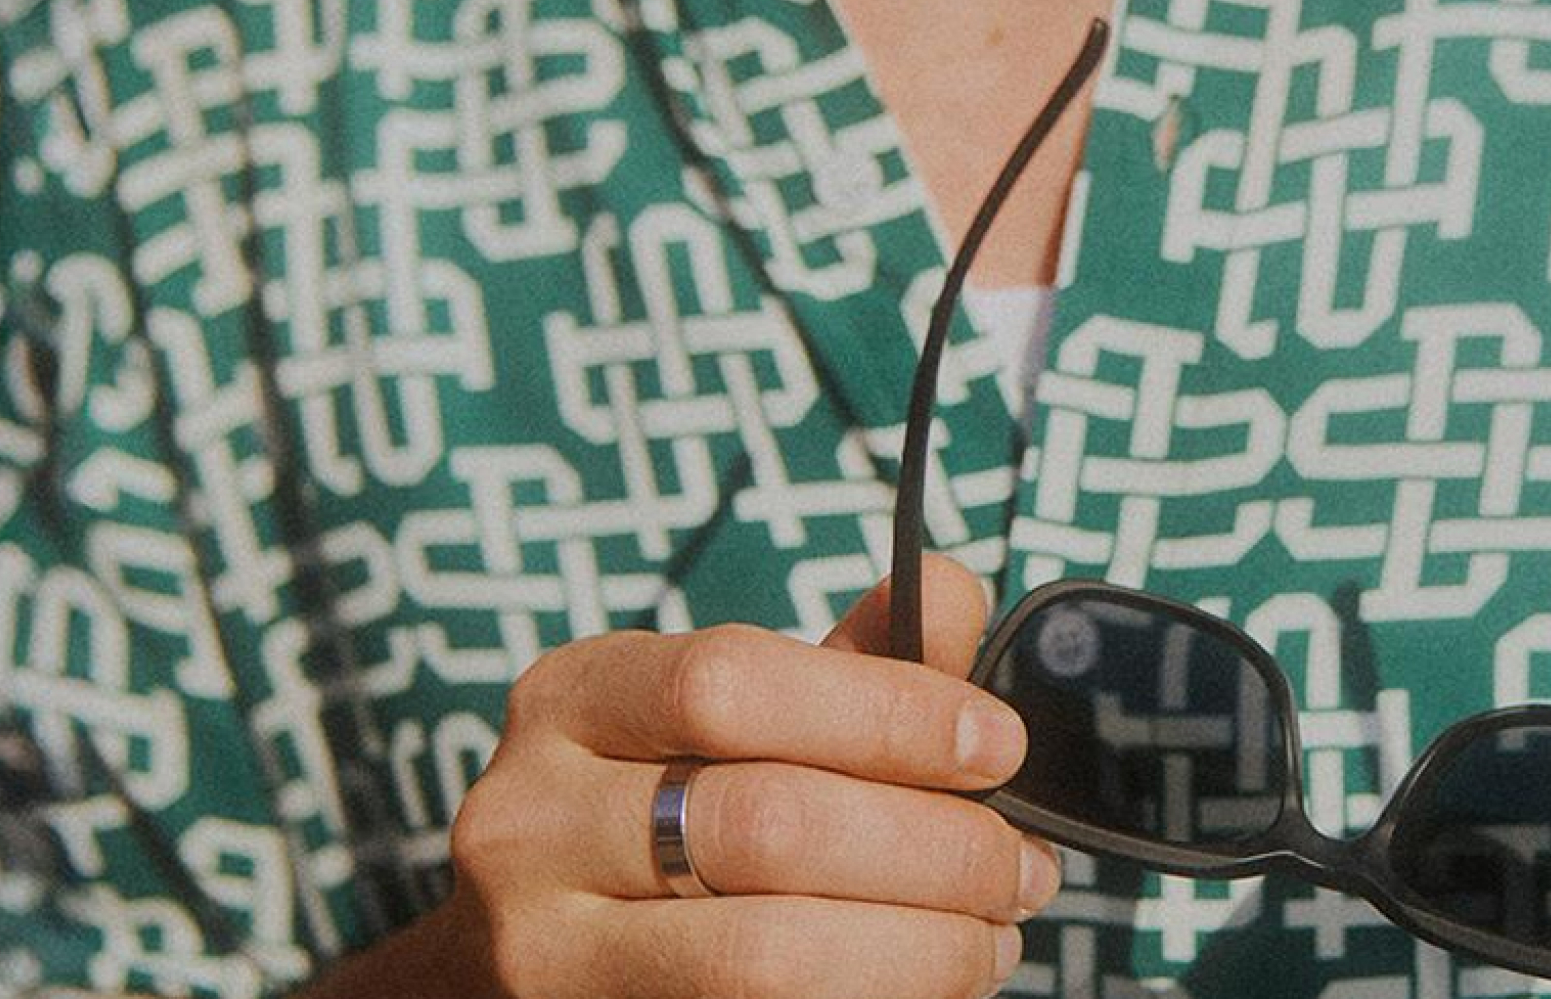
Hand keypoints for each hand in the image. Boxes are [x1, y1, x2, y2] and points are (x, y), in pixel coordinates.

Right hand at [425, 554, 1058, 998]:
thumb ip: (846, 656)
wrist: (532, 948)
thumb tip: (952, 591)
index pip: (728, 680)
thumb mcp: (727, 713)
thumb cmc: (662, 803)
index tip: (996, 743)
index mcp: (571, 698)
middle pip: (763, 823)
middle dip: (929, 847)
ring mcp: (545, 948)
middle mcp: (531, 819)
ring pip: (762, 955)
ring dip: (917, 950)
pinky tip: (924, 984)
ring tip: (991, 939)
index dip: (882, 711)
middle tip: (1019, 866)